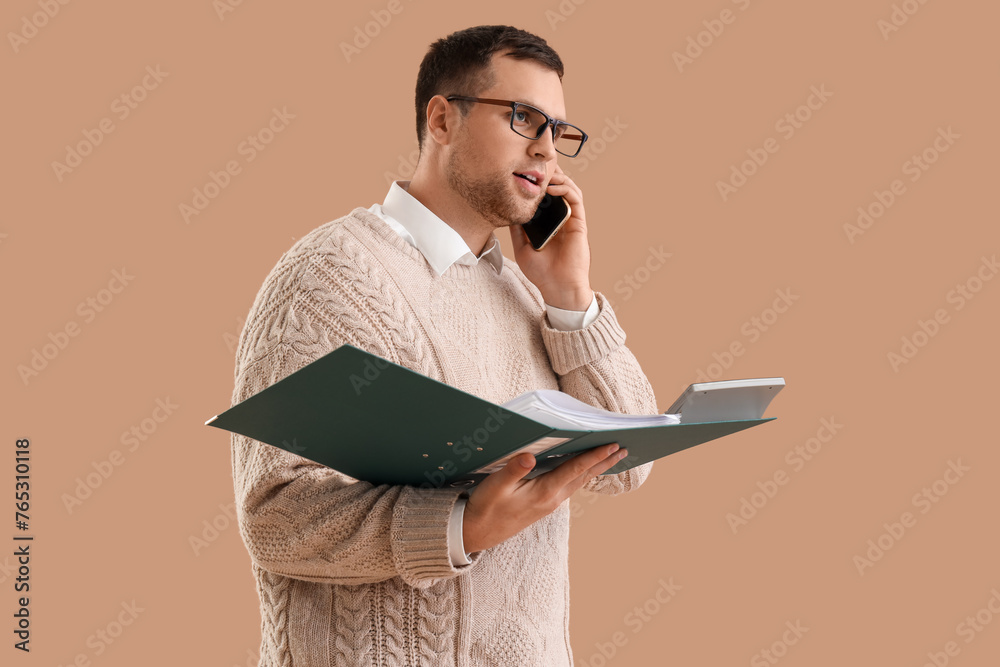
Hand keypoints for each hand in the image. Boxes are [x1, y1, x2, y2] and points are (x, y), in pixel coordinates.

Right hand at [462, 443, 626, 554]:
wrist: (477, 534)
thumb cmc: (485, 508)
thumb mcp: (495, 487)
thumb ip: (513, 470)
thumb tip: (530, 455)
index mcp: (544, 492)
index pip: (575, 469)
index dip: (594, 456)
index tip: (612, 446)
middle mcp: (552, 499)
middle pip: (584, 476)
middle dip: (604, 462)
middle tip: (624, 449)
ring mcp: (550, 503)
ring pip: (579, 482)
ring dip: (596, 468)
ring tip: (612, 457)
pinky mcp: (544, 504)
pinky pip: (570, 486)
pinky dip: (582, 475)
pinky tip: (584, 471)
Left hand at [510, 164, 593, 310]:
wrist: (557, 287)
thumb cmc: (541, 272)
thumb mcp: (522, 248)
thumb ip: (518, 229)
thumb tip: (509, 211)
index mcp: (547, 223)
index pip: (544, 197)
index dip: (537, 183)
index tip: (524, 172)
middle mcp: (560, 219)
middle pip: (557, 189)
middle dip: (548, 174)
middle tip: (535, 165)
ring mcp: (570, 220)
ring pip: (568, 189)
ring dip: (558, 178)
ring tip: (544, 172)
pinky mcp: (579, 223)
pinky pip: (575, 199)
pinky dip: (566, 188)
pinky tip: (553, 187)